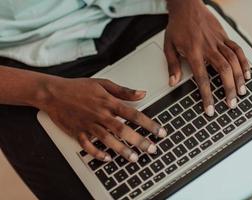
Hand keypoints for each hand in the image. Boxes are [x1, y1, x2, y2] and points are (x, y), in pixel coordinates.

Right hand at [39, 77, 166, 161]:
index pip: (133, 114)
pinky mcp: (78, 132)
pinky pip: (88, 146)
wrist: (53, 93)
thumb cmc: (78, 87)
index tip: (159, 131)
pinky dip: (97, 153)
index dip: (148, 123)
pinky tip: (107, 158)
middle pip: (123, 130)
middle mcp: (100, 114)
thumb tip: (142, 93)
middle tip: (151, 149)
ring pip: (108, 140)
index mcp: (108, 102)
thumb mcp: (103, 83)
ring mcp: (89, 124)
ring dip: (121, 150)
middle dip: (139, 141)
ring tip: (134, 158)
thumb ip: (123, 90)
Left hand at [164, 0, 250, 115]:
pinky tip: (247, 73)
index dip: (207, 96)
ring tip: (242, 92)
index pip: (202, 78)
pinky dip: (244, 62)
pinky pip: (238, 49)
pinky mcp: (225, 36)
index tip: (210, 109)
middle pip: (223, 71)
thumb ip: (172, 65)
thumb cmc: (177, 26)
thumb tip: (173, 82)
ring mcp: (219, 41)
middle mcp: (208, 48)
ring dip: (239, 78)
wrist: (187, 6)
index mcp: (193, 52)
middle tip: (231, 104)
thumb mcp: (169, 46)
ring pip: (233, 61)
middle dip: (229, 89)